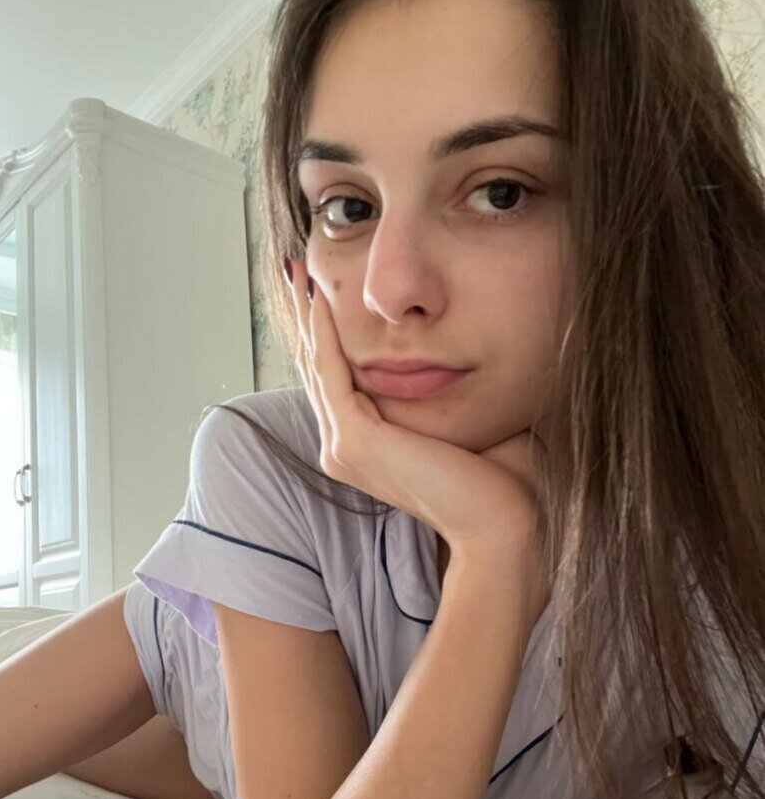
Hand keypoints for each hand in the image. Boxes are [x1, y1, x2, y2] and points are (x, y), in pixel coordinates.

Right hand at [286, 257, 547, 573]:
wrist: (505, 526)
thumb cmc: (502, 482)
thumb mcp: (467, 424)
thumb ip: (449, 392)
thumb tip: (461, 352)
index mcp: (367, 449)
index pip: (338, 380)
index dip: (327, 336)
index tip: (321, 294)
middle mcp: (345, 449)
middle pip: (318, 368)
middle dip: (305, 317)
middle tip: (293, 272)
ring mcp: (344, 447)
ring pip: (317, 366)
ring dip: (307, 316)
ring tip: (296, 273)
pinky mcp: (355, 439)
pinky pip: (331, 371)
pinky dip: (325, 333)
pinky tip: (320, 299)